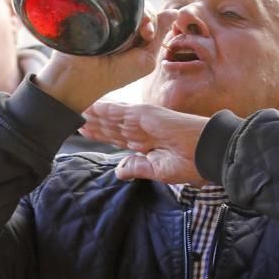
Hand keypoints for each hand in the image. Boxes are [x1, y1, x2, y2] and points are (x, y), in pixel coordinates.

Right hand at [35, 8, 167, 112]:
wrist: (79, 77)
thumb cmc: (113, 74)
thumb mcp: (145, 59)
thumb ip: (158, 36)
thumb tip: (174, 13)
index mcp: (134, 32)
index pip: (151, 14)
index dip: (154, 20)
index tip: (149, 33)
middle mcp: (121, 20)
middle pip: (141, 5)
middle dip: (147, 17)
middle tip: (143, 32)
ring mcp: (106, 12)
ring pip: (129, 0)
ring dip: (135, 12)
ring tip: (129, 29)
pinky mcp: (92, 6)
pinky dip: (117, 4)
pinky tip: (116, 17)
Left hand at [81, 101, 209, 185]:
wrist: (208, 153)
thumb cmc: (192, 163)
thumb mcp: (159, 171)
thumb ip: (137, 168)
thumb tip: (119, 170)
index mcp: (146, 144)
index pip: (117, 138)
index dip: (99, 134)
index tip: (83, 131)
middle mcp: (142, 130)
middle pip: (110, 126)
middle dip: (92, 122)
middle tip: (70, 116)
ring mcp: (144, 121)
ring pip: (112, 117)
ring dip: (93, 114)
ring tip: (74, 109)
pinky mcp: (146, 114)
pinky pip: (121, 111)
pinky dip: (105, 109)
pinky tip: (91, 107)